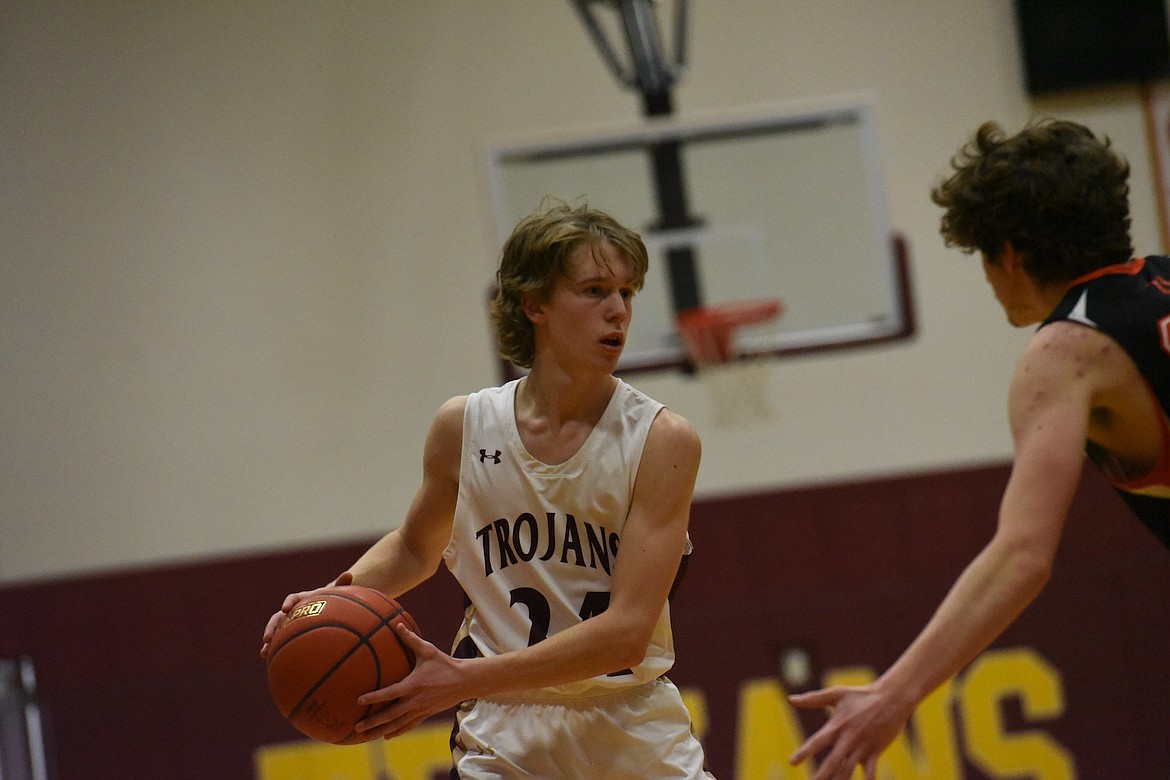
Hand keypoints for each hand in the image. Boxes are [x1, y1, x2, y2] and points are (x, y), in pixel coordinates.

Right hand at [259, 571, 353, 657]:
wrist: (326, 605)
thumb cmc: (331, 598)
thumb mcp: (335, 592)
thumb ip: (341, 584)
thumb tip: (349, 574)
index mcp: (301, 599)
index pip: (292, 599)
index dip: (288, 603)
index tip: (285, 608)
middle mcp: (291, 611)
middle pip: (278, 617)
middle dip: (271, 627)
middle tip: (267, 637)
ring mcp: (288, 622)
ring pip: (276, 631)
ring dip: (269, 640)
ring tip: (264, 652)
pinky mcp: (289, 632)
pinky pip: (280, 640)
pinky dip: (273, 648)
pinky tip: (268, 659)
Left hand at [354, 622, 466, 739]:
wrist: (465, 681)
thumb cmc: (445, 664)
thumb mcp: (428, 650)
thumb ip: (411, 639)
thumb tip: (397, 625)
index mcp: (413, 685)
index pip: (390, 693)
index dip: (374, 697)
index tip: (359, 701)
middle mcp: (415, 701)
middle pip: (390, 715)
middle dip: (372, 722)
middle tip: (356, 728)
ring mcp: (420, 710)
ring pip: (397, 724)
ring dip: (381, 731)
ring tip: (366, 736)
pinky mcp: (426, 714)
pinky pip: (408, 725)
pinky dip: (396, 731)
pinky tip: (386, 736)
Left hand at [787, 683, 911, 779]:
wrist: (891, 698)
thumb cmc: (861, 695)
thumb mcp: (836, 694)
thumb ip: (813, 699)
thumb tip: (790, 699)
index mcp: (837, 725)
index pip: (818, 741)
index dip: (805, 752)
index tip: (792, 763)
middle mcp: (849, 738)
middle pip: (833, 761)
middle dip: (822, 775)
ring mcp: (863, 746)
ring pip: (849, 769)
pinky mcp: (875, 751)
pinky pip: (871, 771)